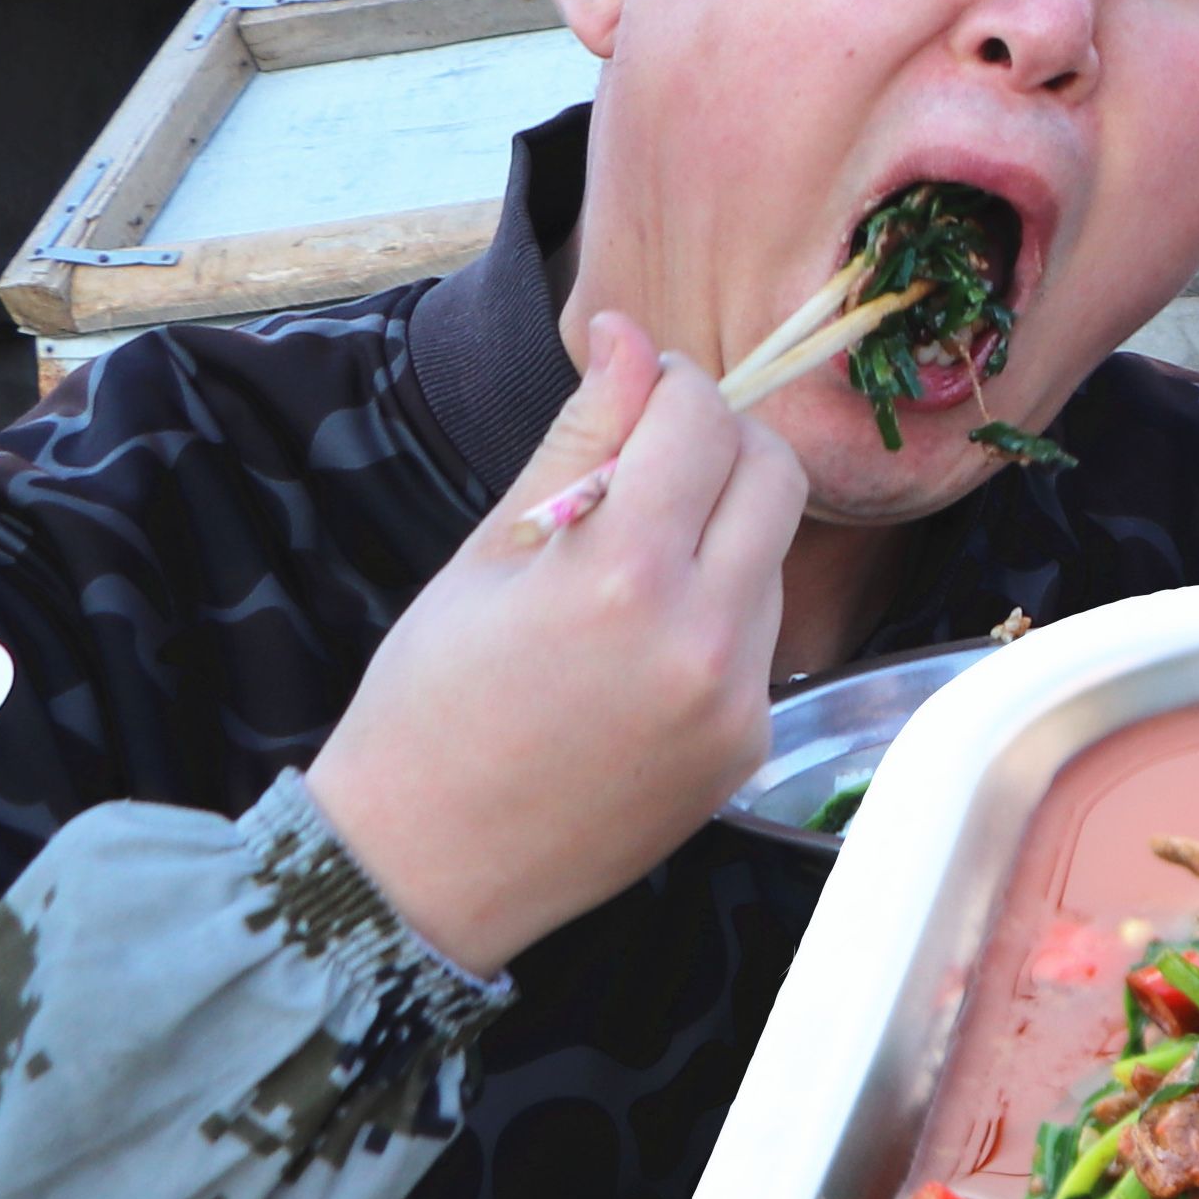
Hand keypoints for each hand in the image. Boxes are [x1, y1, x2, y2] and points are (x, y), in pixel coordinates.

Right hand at [312, 314, 807, 974]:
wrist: (423, 865)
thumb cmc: (429, 701)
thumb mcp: (487, 552)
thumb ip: (579, 438)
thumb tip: (628, 333)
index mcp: (621, 576)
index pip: (702, 421)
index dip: (671, 385)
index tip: (640, 387)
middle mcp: (703, 637)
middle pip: (775, 475)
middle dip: (722, 442)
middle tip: (653, 459)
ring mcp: (740, 699)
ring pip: (772, 555)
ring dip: (722, 532)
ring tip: (626, 572)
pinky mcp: (753, 743)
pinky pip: (764, 637)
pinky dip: (719, 613)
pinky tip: (640, 648)